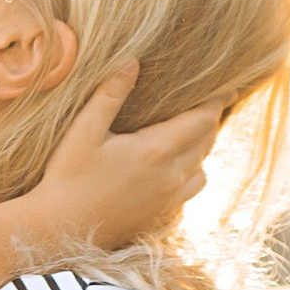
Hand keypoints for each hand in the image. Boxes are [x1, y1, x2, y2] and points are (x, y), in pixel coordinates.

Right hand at [19, 59, 221, 253]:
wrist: (60, 228)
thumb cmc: (68, 176)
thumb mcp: (84, 130)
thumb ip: (110, 94)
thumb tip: (131, 60)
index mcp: (156, 150)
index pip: (203, 120)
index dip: (217, 101)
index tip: (229, 86)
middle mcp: (171, 174)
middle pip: (207, 140)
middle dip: (211, 118)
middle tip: (211, 100)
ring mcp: (169, 196)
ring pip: (202, 163)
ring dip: (204, 143)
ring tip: (195, 127)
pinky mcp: (162, 212)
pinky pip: (193, 186)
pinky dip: (195, 168)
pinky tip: (180, 162)